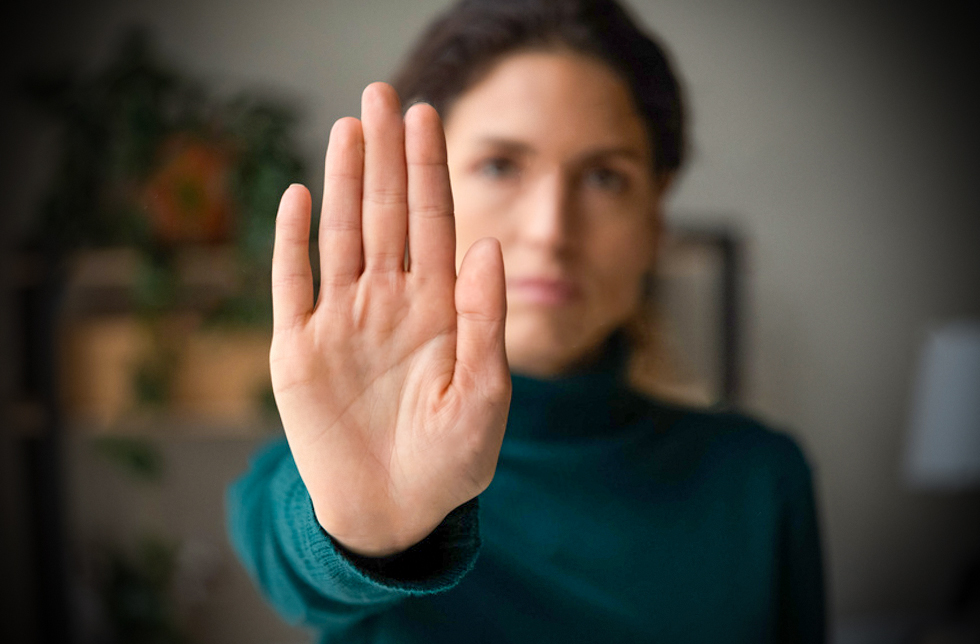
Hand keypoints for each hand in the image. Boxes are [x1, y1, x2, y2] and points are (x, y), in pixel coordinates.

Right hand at [269, 83, 510, 556]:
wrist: (395, 514)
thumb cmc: (451, 461)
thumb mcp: (486, 396)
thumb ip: (487, 321)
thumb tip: (490, 245)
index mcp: (438, 310)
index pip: (433, 224)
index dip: (428, 170)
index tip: (428, 115)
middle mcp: (389, 304)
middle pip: (385, 214)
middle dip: (386, 155)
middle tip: (383, 93)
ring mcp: (342, 323)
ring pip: (340, 236)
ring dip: (342, 182)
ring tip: (348, 128)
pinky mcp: (299, 352)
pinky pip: (292, 285)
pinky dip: (291, 242)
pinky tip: (297, 196)